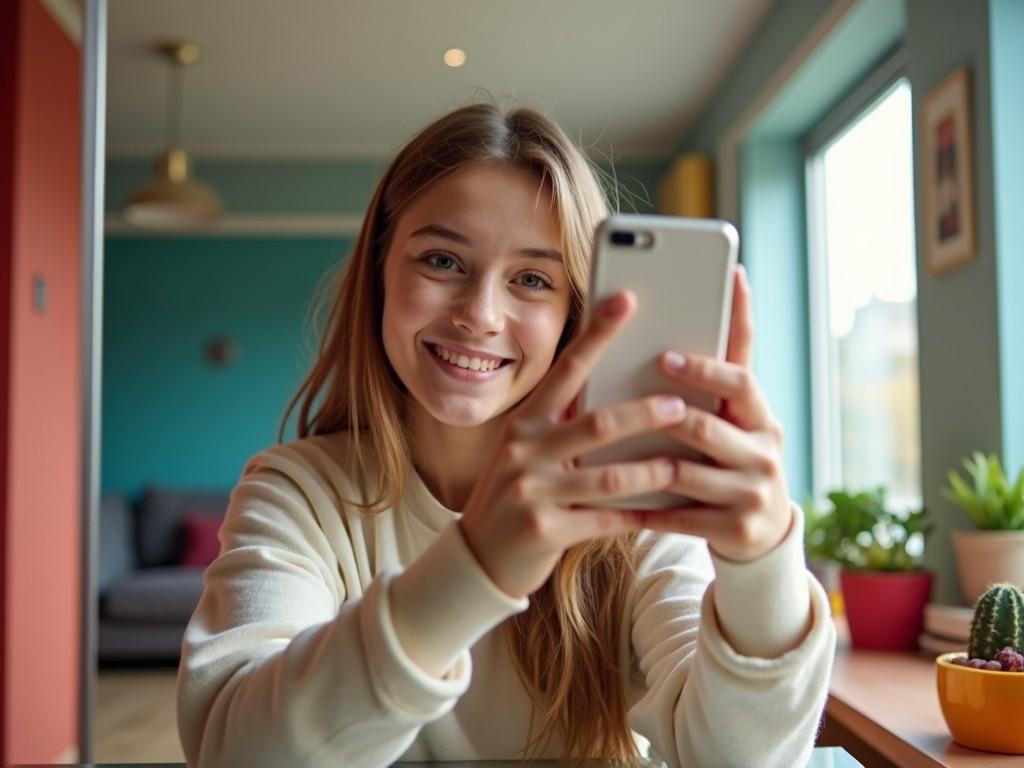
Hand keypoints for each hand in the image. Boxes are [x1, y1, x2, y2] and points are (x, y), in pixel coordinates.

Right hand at [458, 291, 688, 597]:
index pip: (566, 370)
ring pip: (607, 477)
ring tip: (681, 465)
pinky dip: (637, 516)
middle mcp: (524, 451)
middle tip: (681, 405)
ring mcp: (532, 492)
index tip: (626, 302)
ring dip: (650, 470)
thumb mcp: (528, 453)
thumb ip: (563, 426)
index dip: (598, 334)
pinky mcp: (545, 530)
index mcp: (524, 422)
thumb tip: (622, 396)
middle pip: (596, 424)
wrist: (479, 556)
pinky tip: (664, 513)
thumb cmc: (516, 496)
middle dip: (643, 414)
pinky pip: (605, 520)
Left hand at [640, 265, 792, 561]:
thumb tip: (730, 285)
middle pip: (706, 429)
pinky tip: (612, 499)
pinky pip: (678, 515)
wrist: (763, 532)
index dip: (703, 369)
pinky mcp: (735, 529)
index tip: (665, 356)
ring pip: (686, 473)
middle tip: (625, 403)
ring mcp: (752, 495)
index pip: (742, 383)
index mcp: (763, 419)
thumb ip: (723, 374)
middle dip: (664, 416)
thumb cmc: (736, 458)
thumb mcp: (740, 421)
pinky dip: (645, 507)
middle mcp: (765, 455)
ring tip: (603, 451)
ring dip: (644, 462)